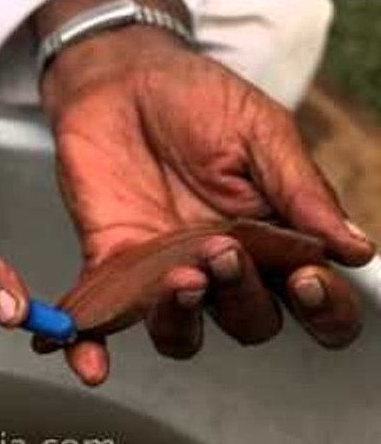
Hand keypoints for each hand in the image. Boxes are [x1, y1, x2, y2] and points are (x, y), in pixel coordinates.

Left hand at [37, 21, 375, 385]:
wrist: (121, 78)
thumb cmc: (197, 100)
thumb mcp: (259, 133)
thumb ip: (300, 190)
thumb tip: (356, 249)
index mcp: (273, 238)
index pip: (312, 298)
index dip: (320, 308)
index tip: (306, 278)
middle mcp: (222, 266)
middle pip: (249, 320)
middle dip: (242, 296)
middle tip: (223, 249)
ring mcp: (163, 271)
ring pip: (182, 332)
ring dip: (182, 320)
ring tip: (178, 280)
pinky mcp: (110, 263)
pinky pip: (101, 319)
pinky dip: (91, 347)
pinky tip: (90, 365)